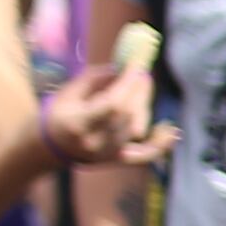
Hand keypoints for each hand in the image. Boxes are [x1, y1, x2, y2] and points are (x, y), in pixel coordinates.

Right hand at [41, 54, 165, 170]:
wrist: (52, 146)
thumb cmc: (60, 112)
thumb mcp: (70, 91)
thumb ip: (97, 78)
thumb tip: (124, 68)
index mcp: (78, 123)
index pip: (113, 104)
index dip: (128, 83)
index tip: (136, 64)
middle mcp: (95, 142)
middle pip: (128, 115)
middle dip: (139, 90)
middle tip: (142, 73)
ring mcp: (108, 154)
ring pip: (137, 128)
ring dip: (145, 104)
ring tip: (144, 86)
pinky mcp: (118, 160)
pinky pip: (145, 155)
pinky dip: (161, 144)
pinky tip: (173, 131)